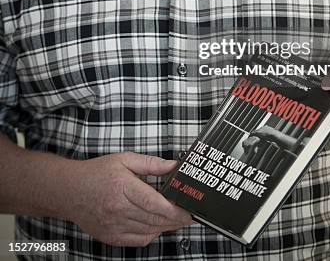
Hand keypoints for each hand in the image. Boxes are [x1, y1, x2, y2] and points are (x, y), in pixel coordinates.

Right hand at [65, 152, 192, 246]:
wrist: (69, 191)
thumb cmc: (97, 173)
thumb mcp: (124, 159)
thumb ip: (151, 163)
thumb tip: (173, 166)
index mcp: (123, 188)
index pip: (154, 204)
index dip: (174, 209)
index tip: (189, 209)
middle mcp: (118, 210)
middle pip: (155, 219)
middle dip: (176, 219)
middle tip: (191, 215)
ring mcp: (114, 226)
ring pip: (149, 231)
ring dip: (167, 227)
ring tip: (178, 219)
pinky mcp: (111, 237)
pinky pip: (138, 240)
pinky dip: (152, 234)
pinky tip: (158, 225)